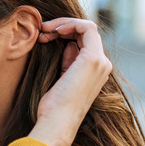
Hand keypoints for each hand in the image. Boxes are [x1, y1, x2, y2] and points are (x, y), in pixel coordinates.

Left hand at [29, 18, 112, 145]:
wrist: (57, 121)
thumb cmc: (55, 105)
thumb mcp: (62, 78)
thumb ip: (69, 61)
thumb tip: (69, 45)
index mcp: (96, 70)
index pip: (85, 41)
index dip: (65, 33)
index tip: (44, 37)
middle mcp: (102, 65)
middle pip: (86, 32)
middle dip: (62, 27)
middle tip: (42, 32)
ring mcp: (100, 61)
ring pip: (87, 27)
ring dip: (64, 24)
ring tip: (45, 30)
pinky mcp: (92, 59)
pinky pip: (86, 28)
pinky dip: (69, 24)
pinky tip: (54, 31)